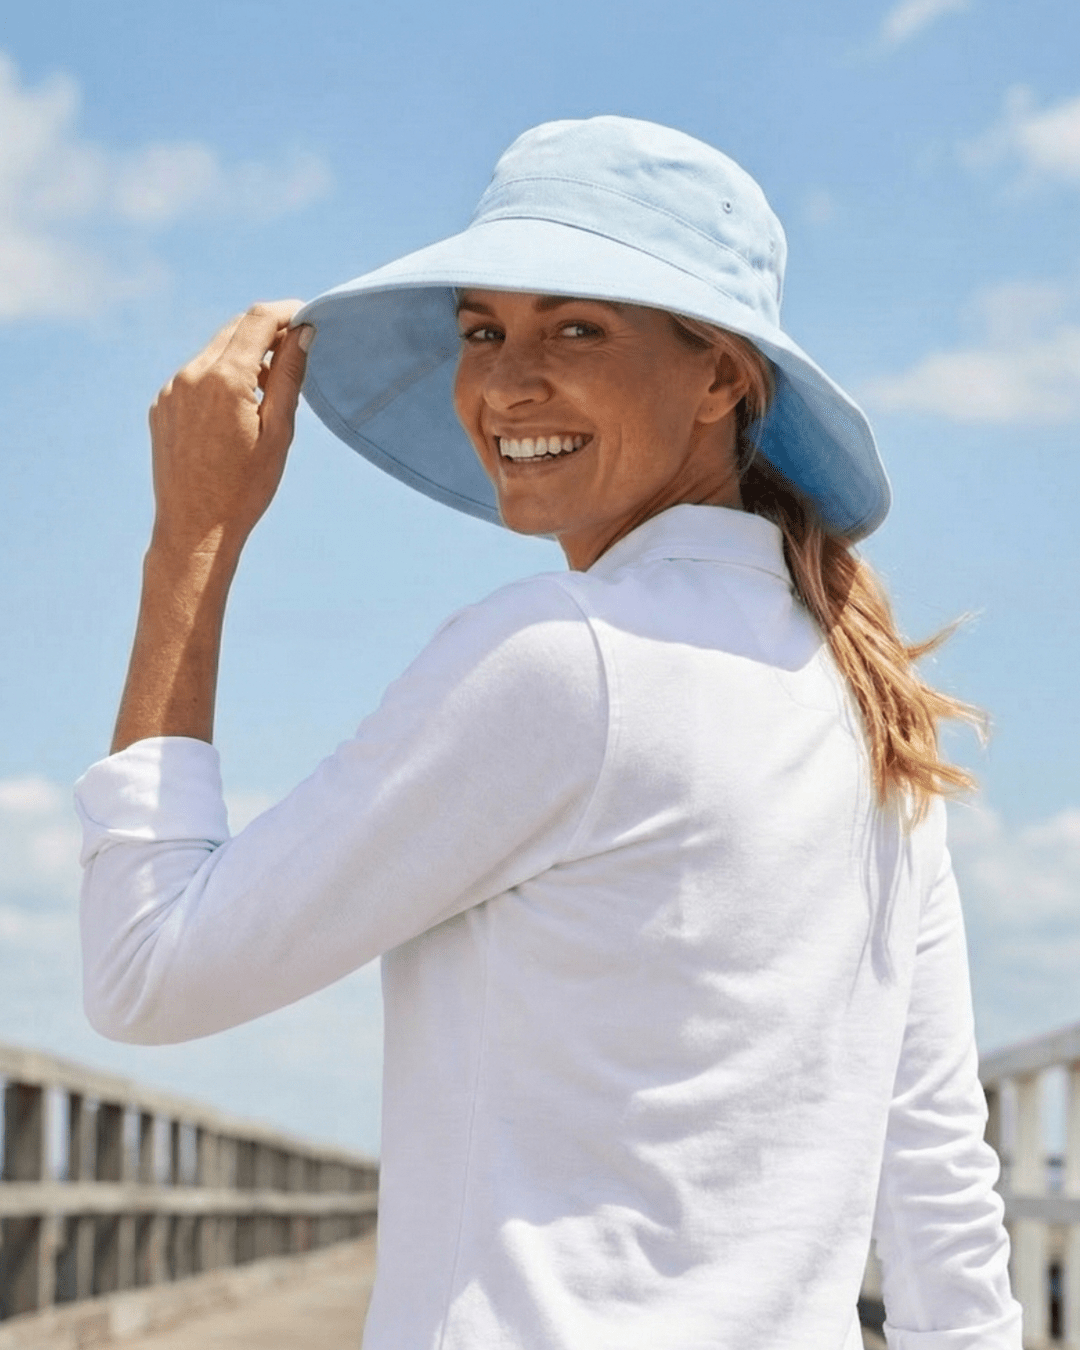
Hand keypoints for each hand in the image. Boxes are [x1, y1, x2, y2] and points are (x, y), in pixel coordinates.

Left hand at [148, 300, 310, 559]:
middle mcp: (191, 374)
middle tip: (297, 350)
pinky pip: (196, 376)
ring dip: (244, 356)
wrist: (195, 529)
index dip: (288, 311)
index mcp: (224, 379)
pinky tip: (237, 410)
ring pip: (214, 351)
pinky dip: (221, 377)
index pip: (259, 319)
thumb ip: (289, 376)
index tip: (309, 317)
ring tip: (268, 390)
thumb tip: (303, 332)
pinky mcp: (161, 405)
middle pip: (235, 328)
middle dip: (268, 331)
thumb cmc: (245, 488)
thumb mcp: (279, 431)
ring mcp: (171, 389)